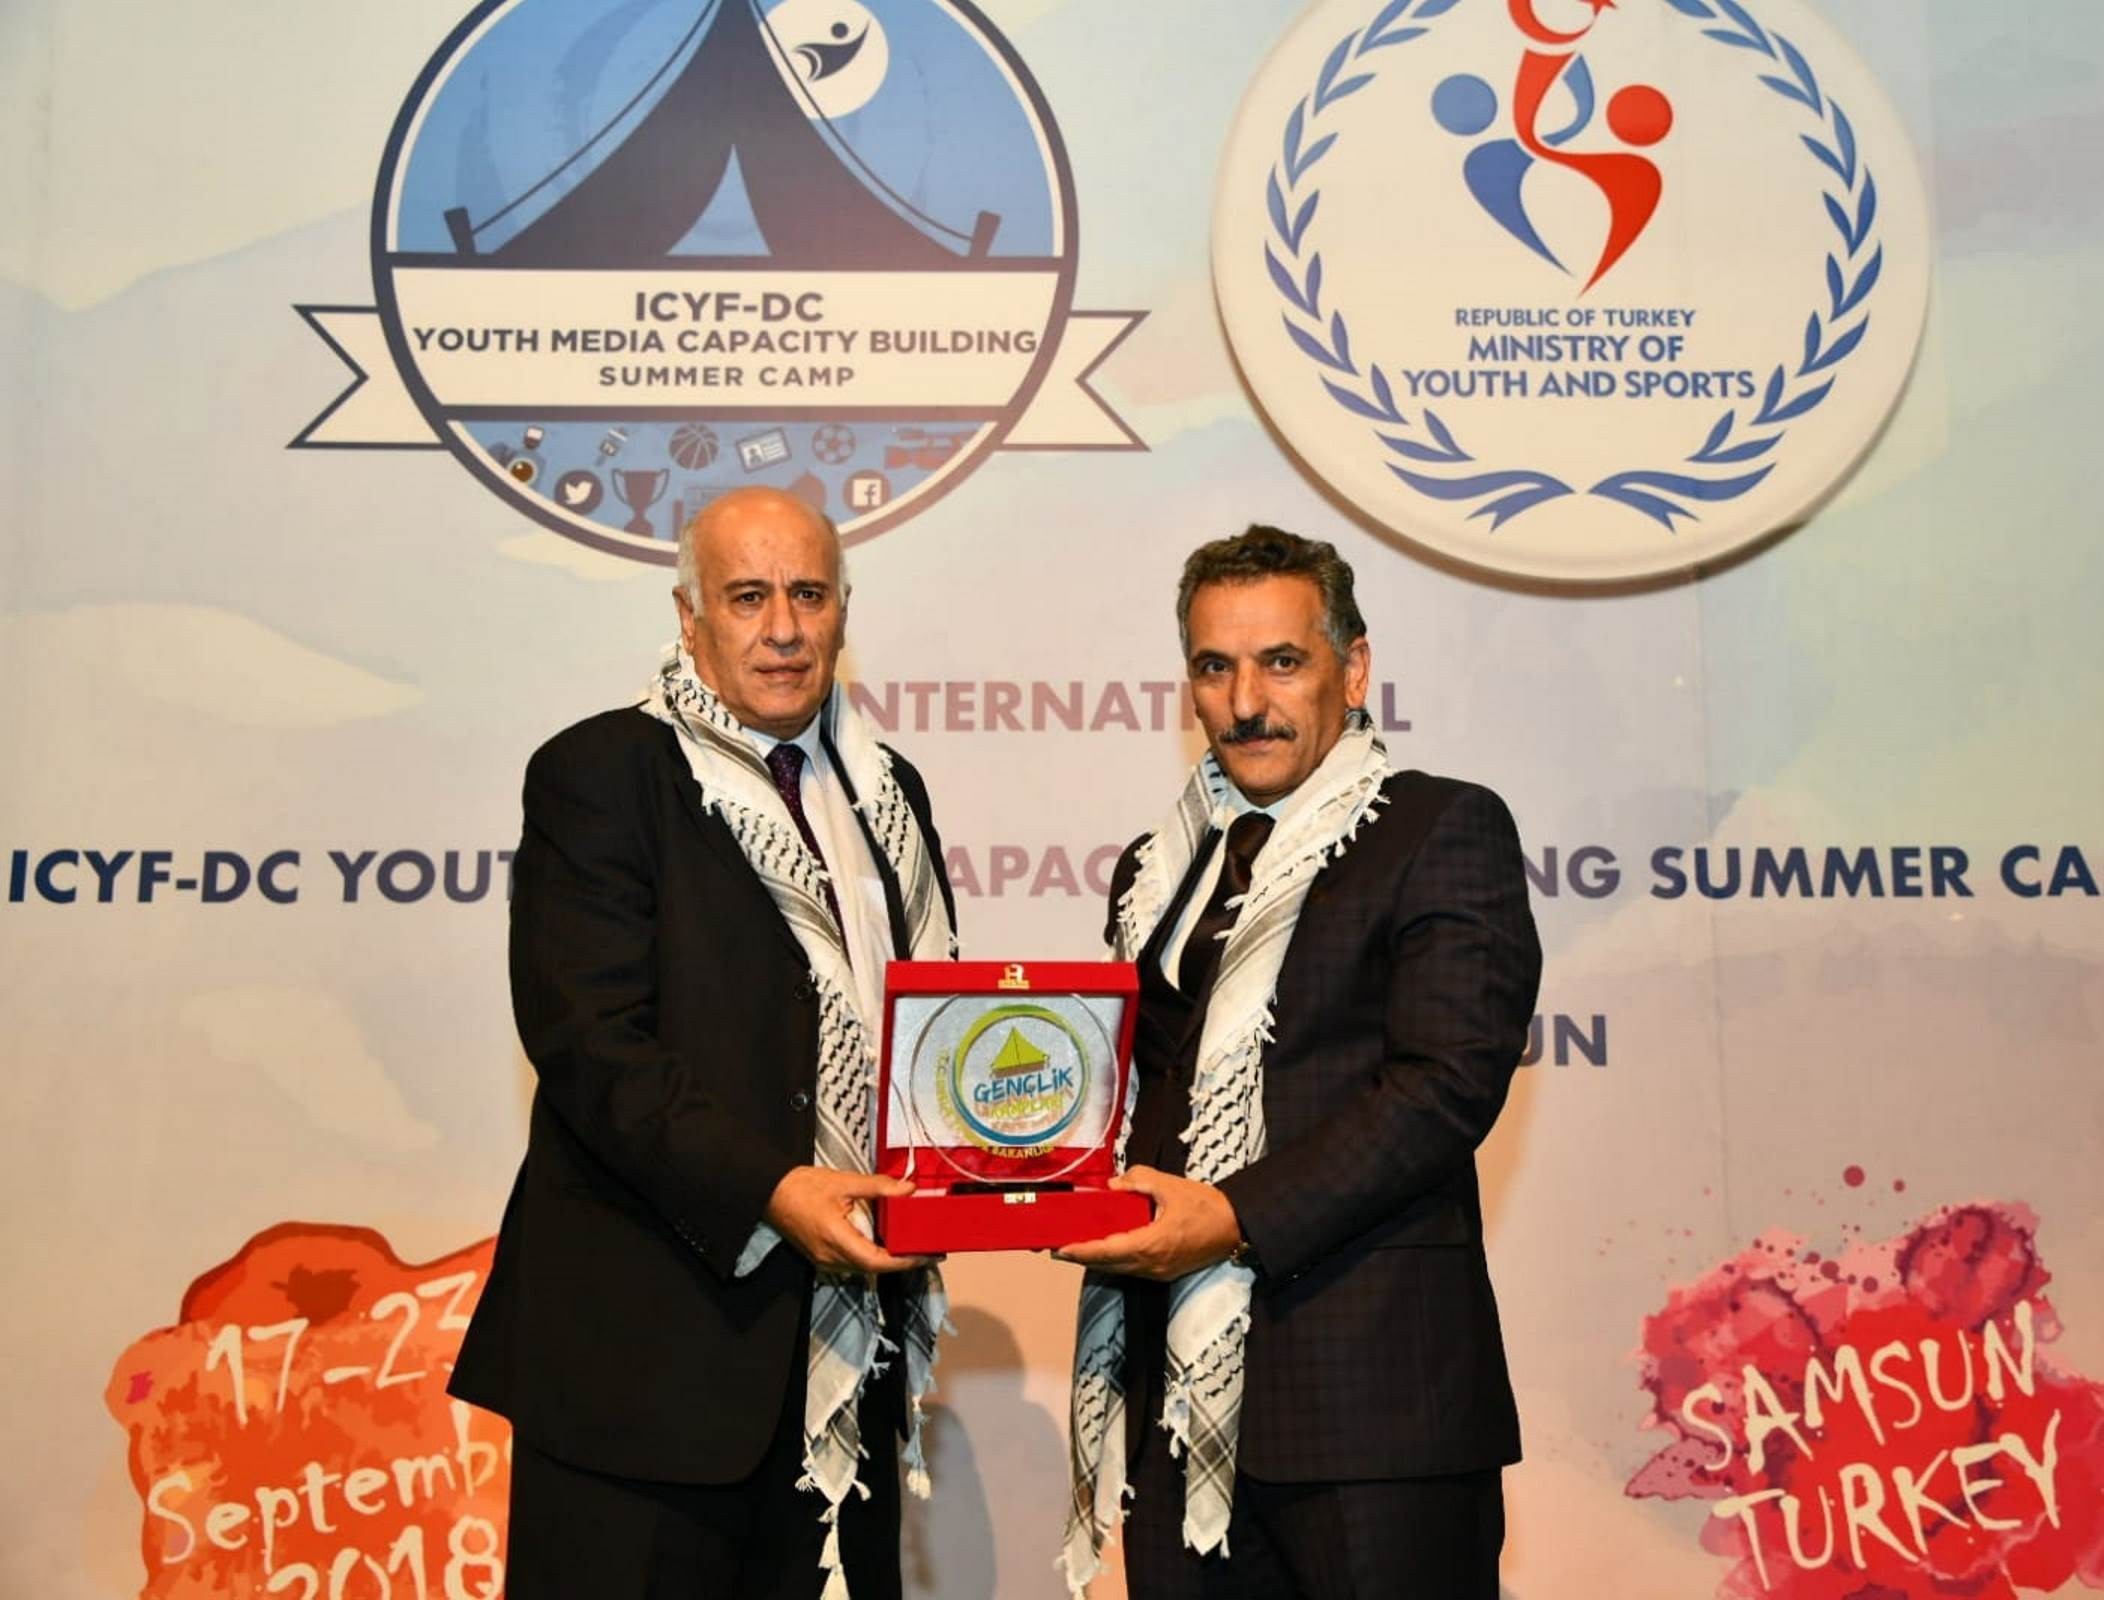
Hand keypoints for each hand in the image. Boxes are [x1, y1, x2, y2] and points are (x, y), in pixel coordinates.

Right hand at [765, 1167, 936, 1275]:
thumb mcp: (844, 1182)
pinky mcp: (821, 1257)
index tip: (927, 1255)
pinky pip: (852, 1262)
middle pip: (873, 1267)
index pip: (877, 1261)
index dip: (904, 1261)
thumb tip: (908, 1188)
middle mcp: (830, 1257)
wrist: (770, 1192)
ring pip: (863, 1267)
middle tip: (927, 1249)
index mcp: (836, 1238)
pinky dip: (871, 1255)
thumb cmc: (802, 1186)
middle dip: (901, 1261)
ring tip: (910, 1246)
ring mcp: (824, 1260)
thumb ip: (878, 1186)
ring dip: (887, 1260)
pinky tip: (883, 1243)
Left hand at [1052, 1166, 1243, 1279]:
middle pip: (1107, 1265)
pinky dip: (1113, 1260)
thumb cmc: (1205, 1205)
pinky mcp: (1164, 1273)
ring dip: (1096, 1260)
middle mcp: (1151, 1265)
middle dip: (1081, 1257)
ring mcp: (1158, 1273)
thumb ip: (1138, 1180)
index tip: (1059, 1249)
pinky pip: (1131, 1269)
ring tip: (1075, 1247)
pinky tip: (1104, 1249)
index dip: (1080, 1251)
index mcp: (1152, 1244)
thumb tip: (1113, 1185)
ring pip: (1118, 1269)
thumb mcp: (1169, 1185)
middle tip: (1057, 1247)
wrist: (1235, 1227)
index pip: (1107, 1251)